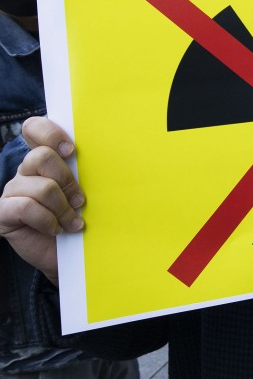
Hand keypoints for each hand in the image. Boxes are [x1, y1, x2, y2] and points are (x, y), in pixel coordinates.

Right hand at [0, 118, 82, 284]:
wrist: (66, 256)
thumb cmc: (78, 218)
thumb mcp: (83, 191)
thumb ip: (84, 172)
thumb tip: (109, 155)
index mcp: (44, 160)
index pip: (34, 128)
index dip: (50, 133)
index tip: (71, 151)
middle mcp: (25, 171)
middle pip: (41, 157)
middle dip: (67, 180)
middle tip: (80, 200)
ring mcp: (12, 191)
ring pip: (40, 187)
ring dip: (62, 207)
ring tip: (73, 222)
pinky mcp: (4, 213)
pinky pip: (26, 207)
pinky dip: (48, 220)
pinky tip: (57, 229)